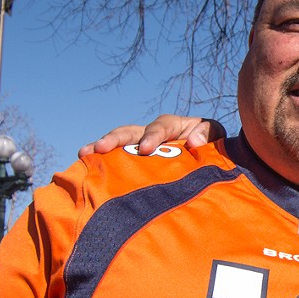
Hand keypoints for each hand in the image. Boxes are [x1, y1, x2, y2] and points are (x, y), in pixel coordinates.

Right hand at [76, 115, 225, 157]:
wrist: (211, 158)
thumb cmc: (211, 144)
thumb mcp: (215, 134)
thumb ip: (207, 133)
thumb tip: (194, 142)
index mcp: (172, 126)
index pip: (160, 126)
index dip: (152, 135)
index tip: (145, 149)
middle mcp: (151, 134)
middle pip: (130, 132)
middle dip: (114, 138)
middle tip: (99, 148)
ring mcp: (140, 148)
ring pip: (118, 145)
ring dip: (100, 149)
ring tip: (83, 155)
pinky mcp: (136, 163)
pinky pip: (118, 162)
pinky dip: (103, 165)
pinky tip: (87, 172)